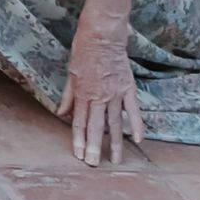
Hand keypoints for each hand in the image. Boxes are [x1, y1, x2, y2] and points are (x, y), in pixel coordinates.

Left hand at [60, 24, 145, 165]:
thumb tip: (61, 113)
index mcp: (83, 92)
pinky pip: (133, 110)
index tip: (78, 154)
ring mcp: (115, 94)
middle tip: (93, 165)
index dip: (78, 139)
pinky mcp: (128, 88)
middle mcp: (99, 96)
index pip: (79, 121)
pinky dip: (137, 125)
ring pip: (115, 123)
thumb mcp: (70, 71)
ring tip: (115, 160)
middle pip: (96, 127)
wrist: (103, 34)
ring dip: (115, 143)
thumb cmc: (84, 49)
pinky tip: (138, 140)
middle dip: (94, 147)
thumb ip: (68, 95)